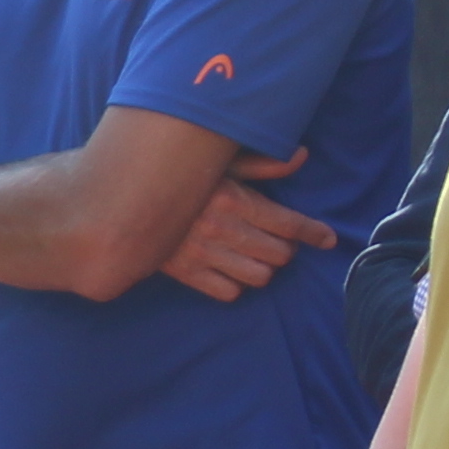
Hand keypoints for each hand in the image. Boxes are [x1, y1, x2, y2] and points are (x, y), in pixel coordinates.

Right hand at [158, 148, 336, 304]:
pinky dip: (236, 284)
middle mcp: (222, 229)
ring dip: (264, 268)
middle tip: (277, 241)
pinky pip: (229, 292)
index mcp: (233, 199)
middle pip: (279, 254)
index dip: (314, 233)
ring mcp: (203, 255)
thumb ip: (261, 163)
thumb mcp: (218, 162)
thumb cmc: (177, 177)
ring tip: (257, 257)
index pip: (288, 223)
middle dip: (285, 249)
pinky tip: (231, 270)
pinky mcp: (186, 273)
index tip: (328, 239)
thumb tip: (301, 156)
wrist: (120, 205)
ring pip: (259, 277)